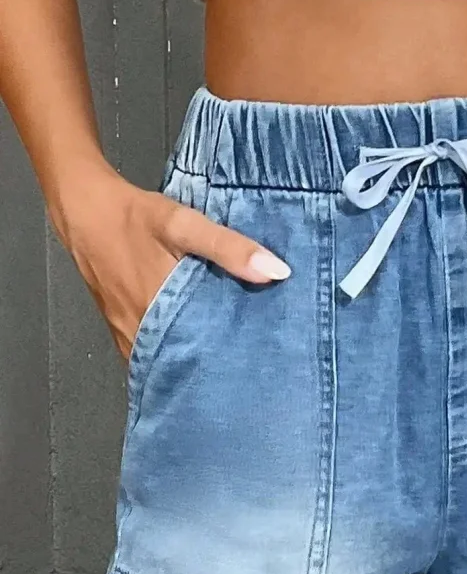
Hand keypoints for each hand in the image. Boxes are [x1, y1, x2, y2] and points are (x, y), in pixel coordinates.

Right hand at [51, 162, 290, 359]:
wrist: (82, 209)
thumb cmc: (133, 217)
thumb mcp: (183, 224)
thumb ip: (228, 247)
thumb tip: (276, 272)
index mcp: (158, 313)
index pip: (204, 354)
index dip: (233, 360)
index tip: (263, 361)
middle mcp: (140, 334)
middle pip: (186, 361)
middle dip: (217, 364)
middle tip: (252, 361)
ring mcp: (127, 335)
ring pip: (167, 359)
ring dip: (193, 358)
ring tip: (229, 356)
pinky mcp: (121, 330)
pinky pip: (150, 351)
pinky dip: (172, 350)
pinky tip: (194, 343)